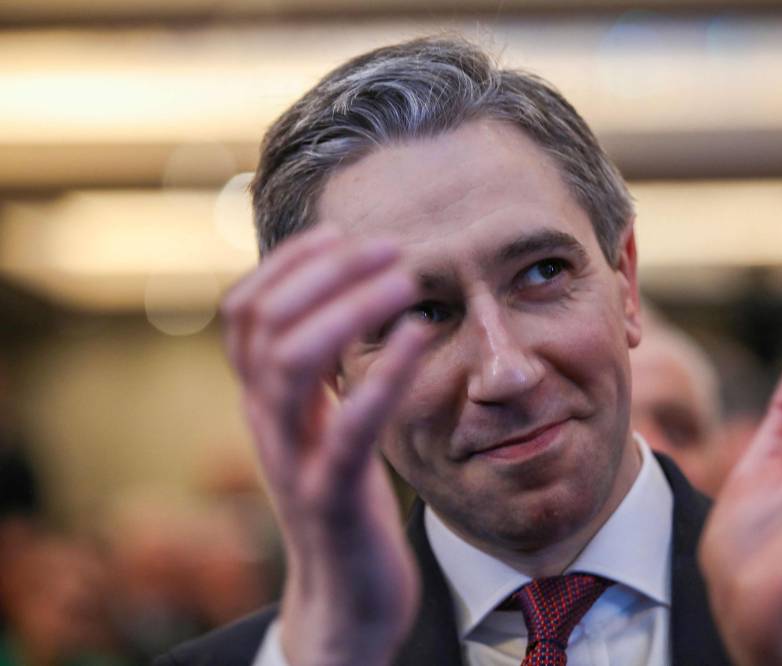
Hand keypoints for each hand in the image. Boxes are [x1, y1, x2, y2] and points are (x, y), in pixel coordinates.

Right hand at [222, 225, 428, 665]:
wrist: (345, 599)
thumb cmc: (345, 501)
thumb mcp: (322, 427)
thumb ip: (321, 375)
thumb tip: (342, 305)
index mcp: (263, 402)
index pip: (245, 314)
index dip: (286, 264)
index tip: (341, 233)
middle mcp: (265, 423)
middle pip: (265, 326)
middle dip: (324, 272)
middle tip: (388, 247)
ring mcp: (292, 460)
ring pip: (289, 364)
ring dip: (348, 308)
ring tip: (403, 280)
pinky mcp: (330, 496)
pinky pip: (348, 425)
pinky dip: (382, 372)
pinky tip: (418, 334)